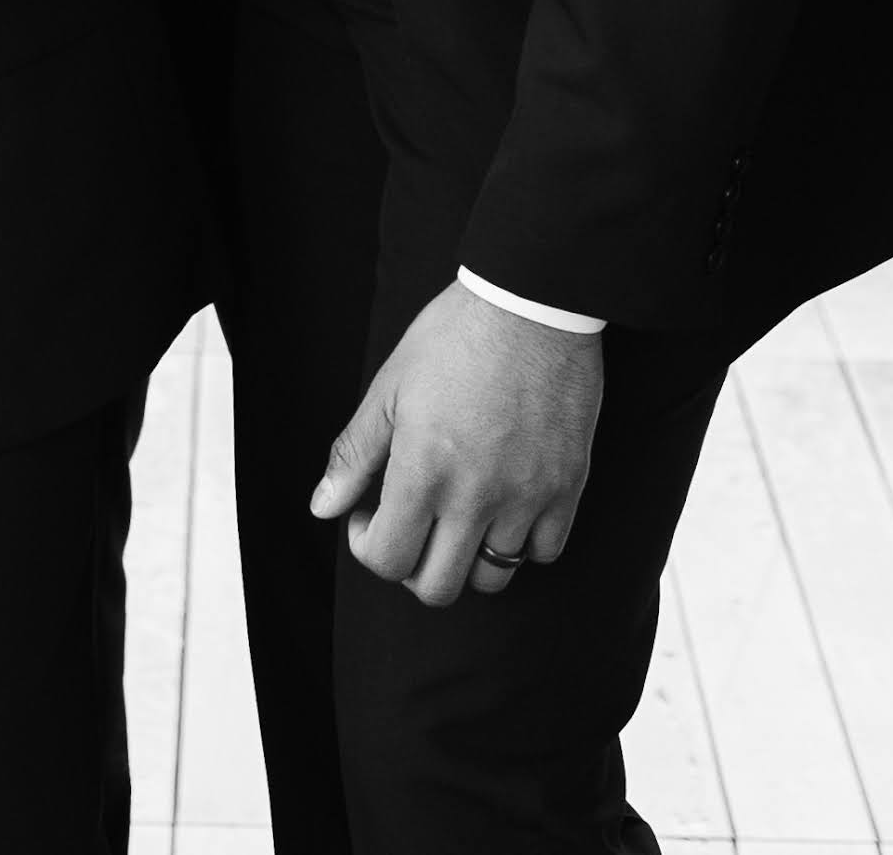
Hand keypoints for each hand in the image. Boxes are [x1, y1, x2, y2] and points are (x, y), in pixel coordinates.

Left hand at [310, 279, 604, 604]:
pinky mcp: (569, 488)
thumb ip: (354, 456)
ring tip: (456, 518)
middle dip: (412, 567)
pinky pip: (544, 551)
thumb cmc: (453, 337)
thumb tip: (324, 508)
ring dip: (466, 559)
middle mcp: (476, 497)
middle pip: (438, 587)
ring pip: (493, 577)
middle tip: (410, 527)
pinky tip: (503, 508)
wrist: (532, 305)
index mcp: (423, 472)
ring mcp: (527, 497)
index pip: (388, 560)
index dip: (368, 547)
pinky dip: (520, 544)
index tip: (369, 516)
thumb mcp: (388, 390)